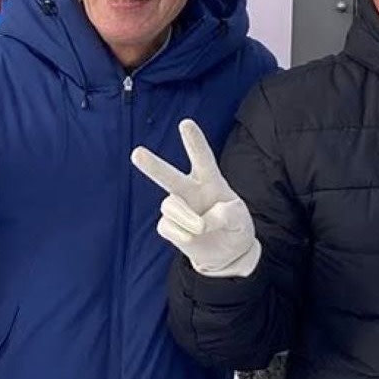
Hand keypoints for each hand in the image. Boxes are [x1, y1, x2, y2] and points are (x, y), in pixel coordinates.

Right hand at [131, 120, 259, 278]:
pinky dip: (180, 233)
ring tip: (201, 228)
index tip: (185, 123)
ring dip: (186, 217)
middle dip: (153, 165)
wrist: (227, 255)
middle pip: (169, 176)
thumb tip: (206, 218)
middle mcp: (191, 190)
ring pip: (170, 205)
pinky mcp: (169, 226)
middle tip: (136, 153)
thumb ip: (230, 214)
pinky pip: (166, 226)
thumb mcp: (242, 220)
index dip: (194, 141)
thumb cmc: (236, 228)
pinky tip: (191, 238)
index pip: (202, 158)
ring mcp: (178, 208)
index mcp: (211, 181)